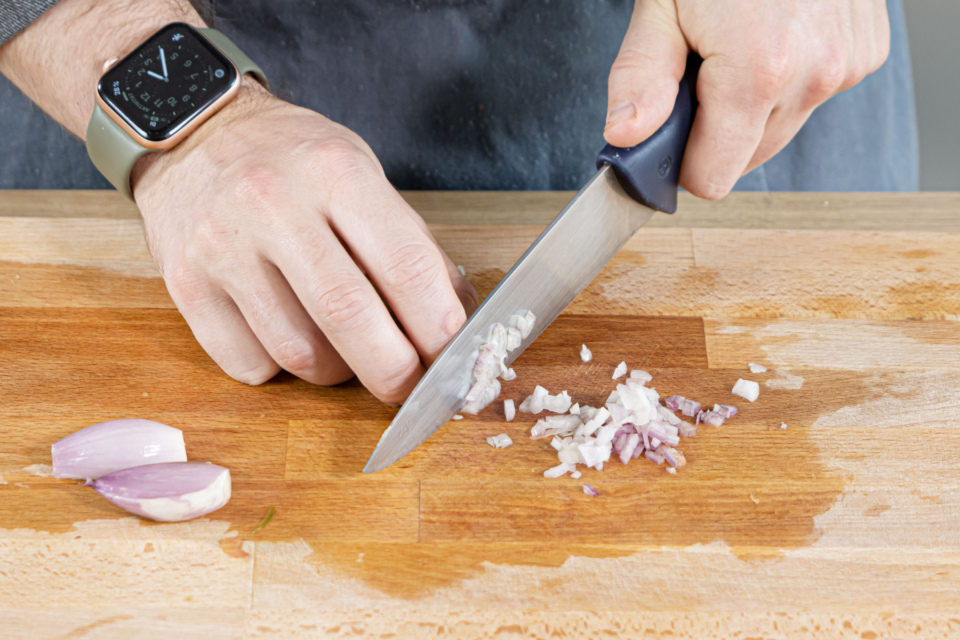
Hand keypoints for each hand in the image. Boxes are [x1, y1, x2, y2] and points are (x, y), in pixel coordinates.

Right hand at [133, 83, 477, 402]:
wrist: (197, 134)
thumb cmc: (296, 163)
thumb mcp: (364, 177)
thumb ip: (412, 248)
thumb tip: (456, 322)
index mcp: (337, 173)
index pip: (406, 266)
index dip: (439, 328)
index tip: (452, 358)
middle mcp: (273, 205)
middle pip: (349, 317)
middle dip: (393, 371)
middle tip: (409, 385)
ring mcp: (222, 247)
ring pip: (298, 353)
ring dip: (337, 372)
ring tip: (345, 349)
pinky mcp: (185, 284)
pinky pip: (249, 365)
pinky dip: (281, 369)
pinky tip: (288, 335)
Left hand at [604, 0, 890, 198]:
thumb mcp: (662, 7)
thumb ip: (641, 79)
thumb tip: (626, 136)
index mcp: (759, 71)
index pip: (712, 177)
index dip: (681, 161)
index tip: (670, 130)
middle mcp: (813, 74)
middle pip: (746, 158)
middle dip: (716, 130)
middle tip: (702, 70)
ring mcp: (846, 64)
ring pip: (780, 130)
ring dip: (753, 105)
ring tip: (739, 43)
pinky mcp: (866, 52)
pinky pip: (812, 96)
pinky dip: (789, 78)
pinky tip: (774, 34)